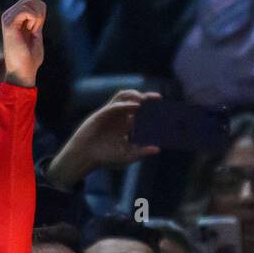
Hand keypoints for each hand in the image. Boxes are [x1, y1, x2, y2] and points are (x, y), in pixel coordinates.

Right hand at [1, 0, 45, 87]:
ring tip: (31, 31)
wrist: (23, 71)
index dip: (41, 11)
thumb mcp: (37, 33)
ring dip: (38, 18)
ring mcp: (8, 17)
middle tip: (35, 30)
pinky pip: (26, 10)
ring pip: (30, 1)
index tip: (37, 28)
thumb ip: (37, 18)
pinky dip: (34, 20)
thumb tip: (39, 0)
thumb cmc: (30, 57)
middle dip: (41, 13)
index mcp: (15, 15)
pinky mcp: (8, 23)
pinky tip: (30, 30)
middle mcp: (10, 13)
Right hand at [47, 90, 161, 189]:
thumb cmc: (106, 157)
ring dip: (134, 95)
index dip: (153, 111)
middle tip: (158, 98)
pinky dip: (125, 104)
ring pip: (125, 97)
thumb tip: (157, 149)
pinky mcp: (103, 113)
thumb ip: (141, 152)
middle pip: (136, 102)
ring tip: (144, 99)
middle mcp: (122, 117)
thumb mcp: (127, 156)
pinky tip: (135, 106)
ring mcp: (113, 113)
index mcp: (129, 126)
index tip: (166, 111)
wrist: (87, 155)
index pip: (144, 115)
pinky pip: (115, 104)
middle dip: (147, 98)